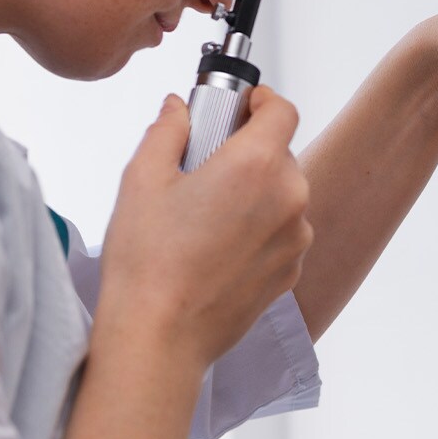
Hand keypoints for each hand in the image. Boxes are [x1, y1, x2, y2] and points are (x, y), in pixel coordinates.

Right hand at [96, 87, 312, 367]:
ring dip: (253, 192)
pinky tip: (215, 246)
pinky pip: (281, 233)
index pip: (282, 110)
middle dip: (246, 150)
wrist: (160, 338)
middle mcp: (289, 198)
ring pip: (282, 195)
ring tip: (205, 213)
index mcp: (257, 164)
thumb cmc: (148, 262)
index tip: (242, 104)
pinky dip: (257, 229)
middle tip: (203, 163)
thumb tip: (178, 109)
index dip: (262, 100)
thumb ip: (167, 131)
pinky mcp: (289, 271)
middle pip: (280, 153)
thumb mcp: (142, 179)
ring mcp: (294, 239)